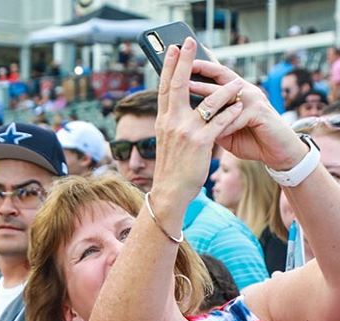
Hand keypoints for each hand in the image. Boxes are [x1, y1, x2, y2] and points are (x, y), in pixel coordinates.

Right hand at [151, 38, 244, 209]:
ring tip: (238, 83)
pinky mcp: (200, 142)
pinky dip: (233, 111)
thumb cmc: (172, 169)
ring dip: (226, 89)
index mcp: (163, 122)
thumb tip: (181, 107)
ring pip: (209, 101)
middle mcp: (171, 123)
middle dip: (185, 61)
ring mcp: (186, 131)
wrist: (169, 193)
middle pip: (179, 85)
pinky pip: (221, 120)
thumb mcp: (167, 142)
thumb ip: (174, 123)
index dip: (169, 67)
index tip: (173, 50)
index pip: (165, 88)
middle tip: (189, 43)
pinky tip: (241, 106)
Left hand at [189, 59, 307, 169]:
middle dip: (200, 72)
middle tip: (181, 68)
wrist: (276, 151)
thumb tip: (187, 118)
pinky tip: (212, 131)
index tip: (178, 63)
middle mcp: (245, 91)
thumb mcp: (223, 130)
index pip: (215, 75)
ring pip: (227, 94)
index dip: (198, 68)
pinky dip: (224, 124)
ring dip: (208, 93)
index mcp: (234, 93)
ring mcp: (254, 100)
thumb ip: (209, 122)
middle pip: (220, 76)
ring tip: (189, 89)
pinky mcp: (261, 113)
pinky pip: (237, 116)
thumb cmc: (249, 139)